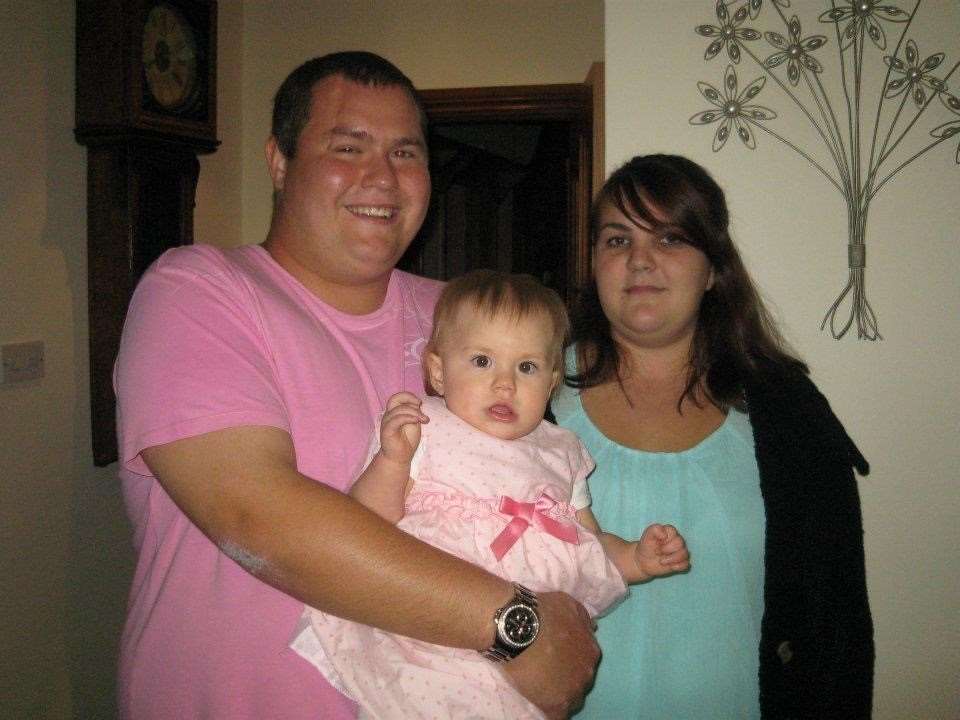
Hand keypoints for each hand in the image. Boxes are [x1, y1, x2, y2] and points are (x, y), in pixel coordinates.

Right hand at [378, 392, 426, 464]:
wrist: (399, 457)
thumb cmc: (407, 440)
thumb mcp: (414, 423)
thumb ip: (414, 412)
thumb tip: (418, 402)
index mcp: (394, 412)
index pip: (398, 397)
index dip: (409, 396)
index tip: (420, 403)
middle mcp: (389, 415)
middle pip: (395, 398)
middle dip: (410, 400)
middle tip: (421, 408)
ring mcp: (386, 423)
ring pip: (398, 410)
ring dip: (414, 412)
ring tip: (424, 420)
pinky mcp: (387, 431)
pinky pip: (396, 420)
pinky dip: (408, 418)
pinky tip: (417, 421)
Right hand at [501, 591, 599, 718]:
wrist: (519, 628)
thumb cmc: (543, 612)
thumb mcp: (569, 605)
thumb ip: (582, 619)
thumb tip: (592, 628)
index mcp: (591, 651)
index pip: (584, 661)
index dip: (570, 660)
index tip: (557, 657)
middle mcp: (587, 673)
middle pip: (580, 680)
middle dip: (567, 676)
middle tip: (548, 670)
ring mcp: (573, 691)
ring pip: (571, 699)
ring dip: (560, 694)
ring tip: (541, 687)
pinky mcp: (556, 705)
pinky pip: (557, 715)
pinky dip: (550, 710)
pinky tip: (539, 702)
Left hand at [635, 523, 689, 578]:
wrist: (643, 561)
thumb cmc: (646, 546)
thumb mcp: (647, 535)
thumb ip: (655, 529)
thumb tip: (665, 535)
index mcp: (670, 532)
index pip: (674, 532)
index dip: (664, 540)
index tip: (656, 543)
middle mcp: (677, 540)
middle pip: (680, 543)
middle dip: (667, 550)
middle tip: (657, 552)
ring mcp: (680, 551)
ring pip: (685, 553)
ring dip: (671, 559)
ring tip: (661, 561)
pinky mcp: (681, 562)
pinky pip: (686, 564)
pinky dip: (677, 566)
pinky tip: (669, 566)